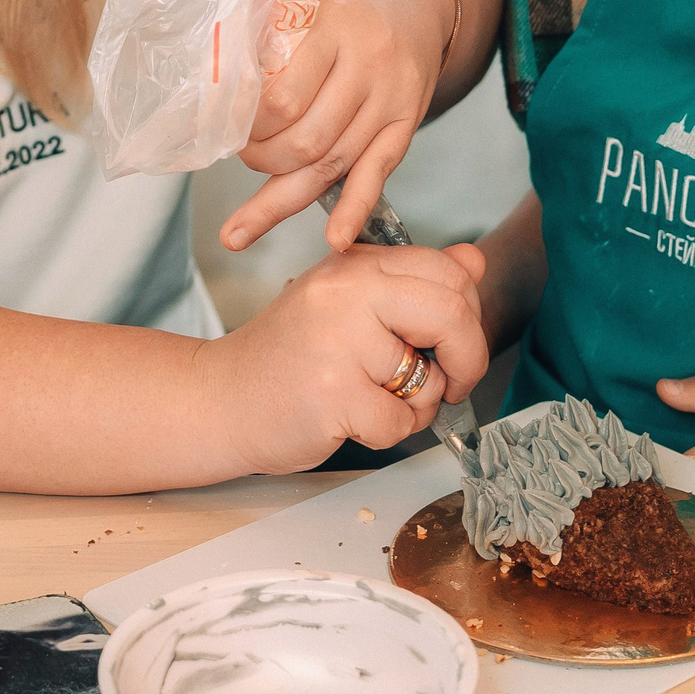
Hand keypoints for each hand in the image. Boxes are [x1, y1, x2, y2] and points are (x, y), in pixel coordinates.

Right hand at [197, 242, 488, 475]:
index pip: (447, 272)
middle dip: (467, 358)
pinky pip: (398, 422)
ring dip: (418, 405)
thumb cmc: (289, 355)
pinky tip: (352, 420)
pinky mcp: (332, 394)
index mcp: (354, 264)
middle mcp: (345, 292)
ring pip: (428, 379)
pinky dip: (387, 432)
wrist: (220, 398)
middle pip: (451, 313)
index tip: (452, 343)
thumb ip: (412, 282)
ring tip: (376, 400)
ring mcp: (337, 342)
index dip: (467, 314)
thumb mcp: (349, 303)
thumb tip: (474, 261)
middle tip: (449, 382)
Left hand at [222, 0, 452, 251]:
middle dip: (261, 160)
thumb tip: (205, 79)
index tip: (222, 128)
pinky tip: (335, 240)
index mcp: (335, 23)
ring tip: (242, 225)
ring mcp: (392, 97)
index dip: (246, 126)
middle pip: (307, 139)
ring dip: (283, 197)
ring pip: (334, 163)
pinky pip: (379, 173)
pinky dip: (355, 209)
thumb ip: (254, 24)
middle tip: (239, 157)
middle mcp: (369, 62)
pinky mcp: (406, 122)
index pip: (283, 96)